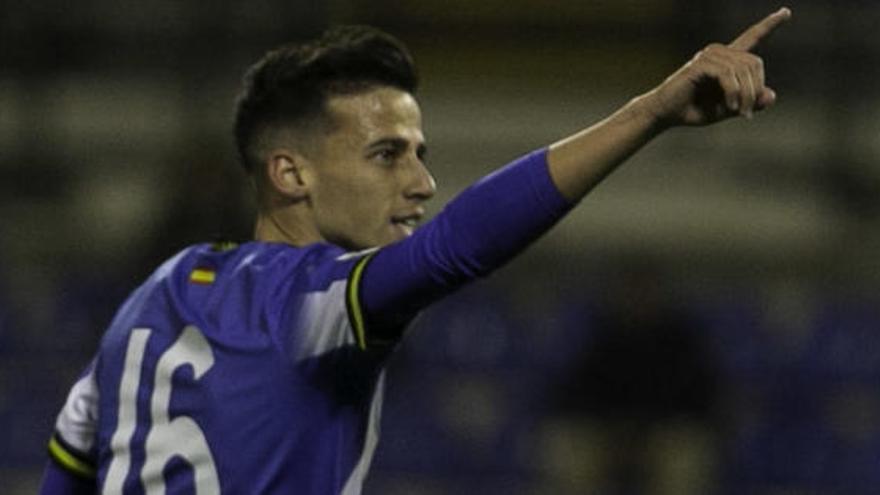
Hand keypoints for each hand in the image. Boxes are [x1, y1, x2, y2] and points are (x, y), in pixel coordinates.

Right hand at [644, 7, 791, 127]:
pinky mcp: (700, 64)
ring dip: (745, 95)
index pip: (752, 37)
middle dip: (755, 90)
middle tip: (747, 114)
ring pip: (743, 70)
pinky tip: (729, 107)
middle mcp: (719, 52)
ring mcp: (709, 55)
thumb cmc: (694, 110)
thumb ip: (750, 103)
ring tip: (739, 113)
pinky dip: (732, 93)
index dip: (769, 25)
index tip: (786, 12)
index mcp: (727, 59)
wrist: (666, 114)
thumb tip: (771, 96)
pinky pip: (727, 75)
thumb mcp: (729, 109)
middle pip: (754, 63)